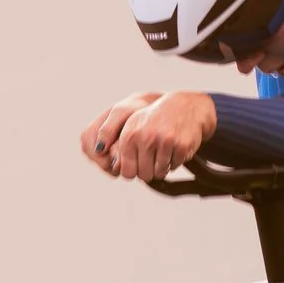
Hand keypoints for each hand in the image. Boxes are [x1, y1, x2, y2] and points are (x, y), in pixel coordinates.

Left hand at [80, 91, 216, 180]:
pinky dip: (175, 161)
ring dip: (163, 167)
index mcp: (130, 135)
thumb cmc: (154, 120)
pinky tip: (174, 147)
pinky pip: (175, 166)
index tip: (139, 163)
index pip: (127, 172)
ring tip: (164, 151)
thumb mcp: (132, 125)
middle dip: (149, 172)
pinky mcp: (181, 145)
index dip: (135, 172)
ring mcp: (164, 141)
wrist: (185, 106)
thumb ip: (114, 140)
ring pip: (160, 173)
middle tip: (154, 159)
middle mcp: (145, 137)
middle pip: (144, 175)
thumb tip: (99, 151)